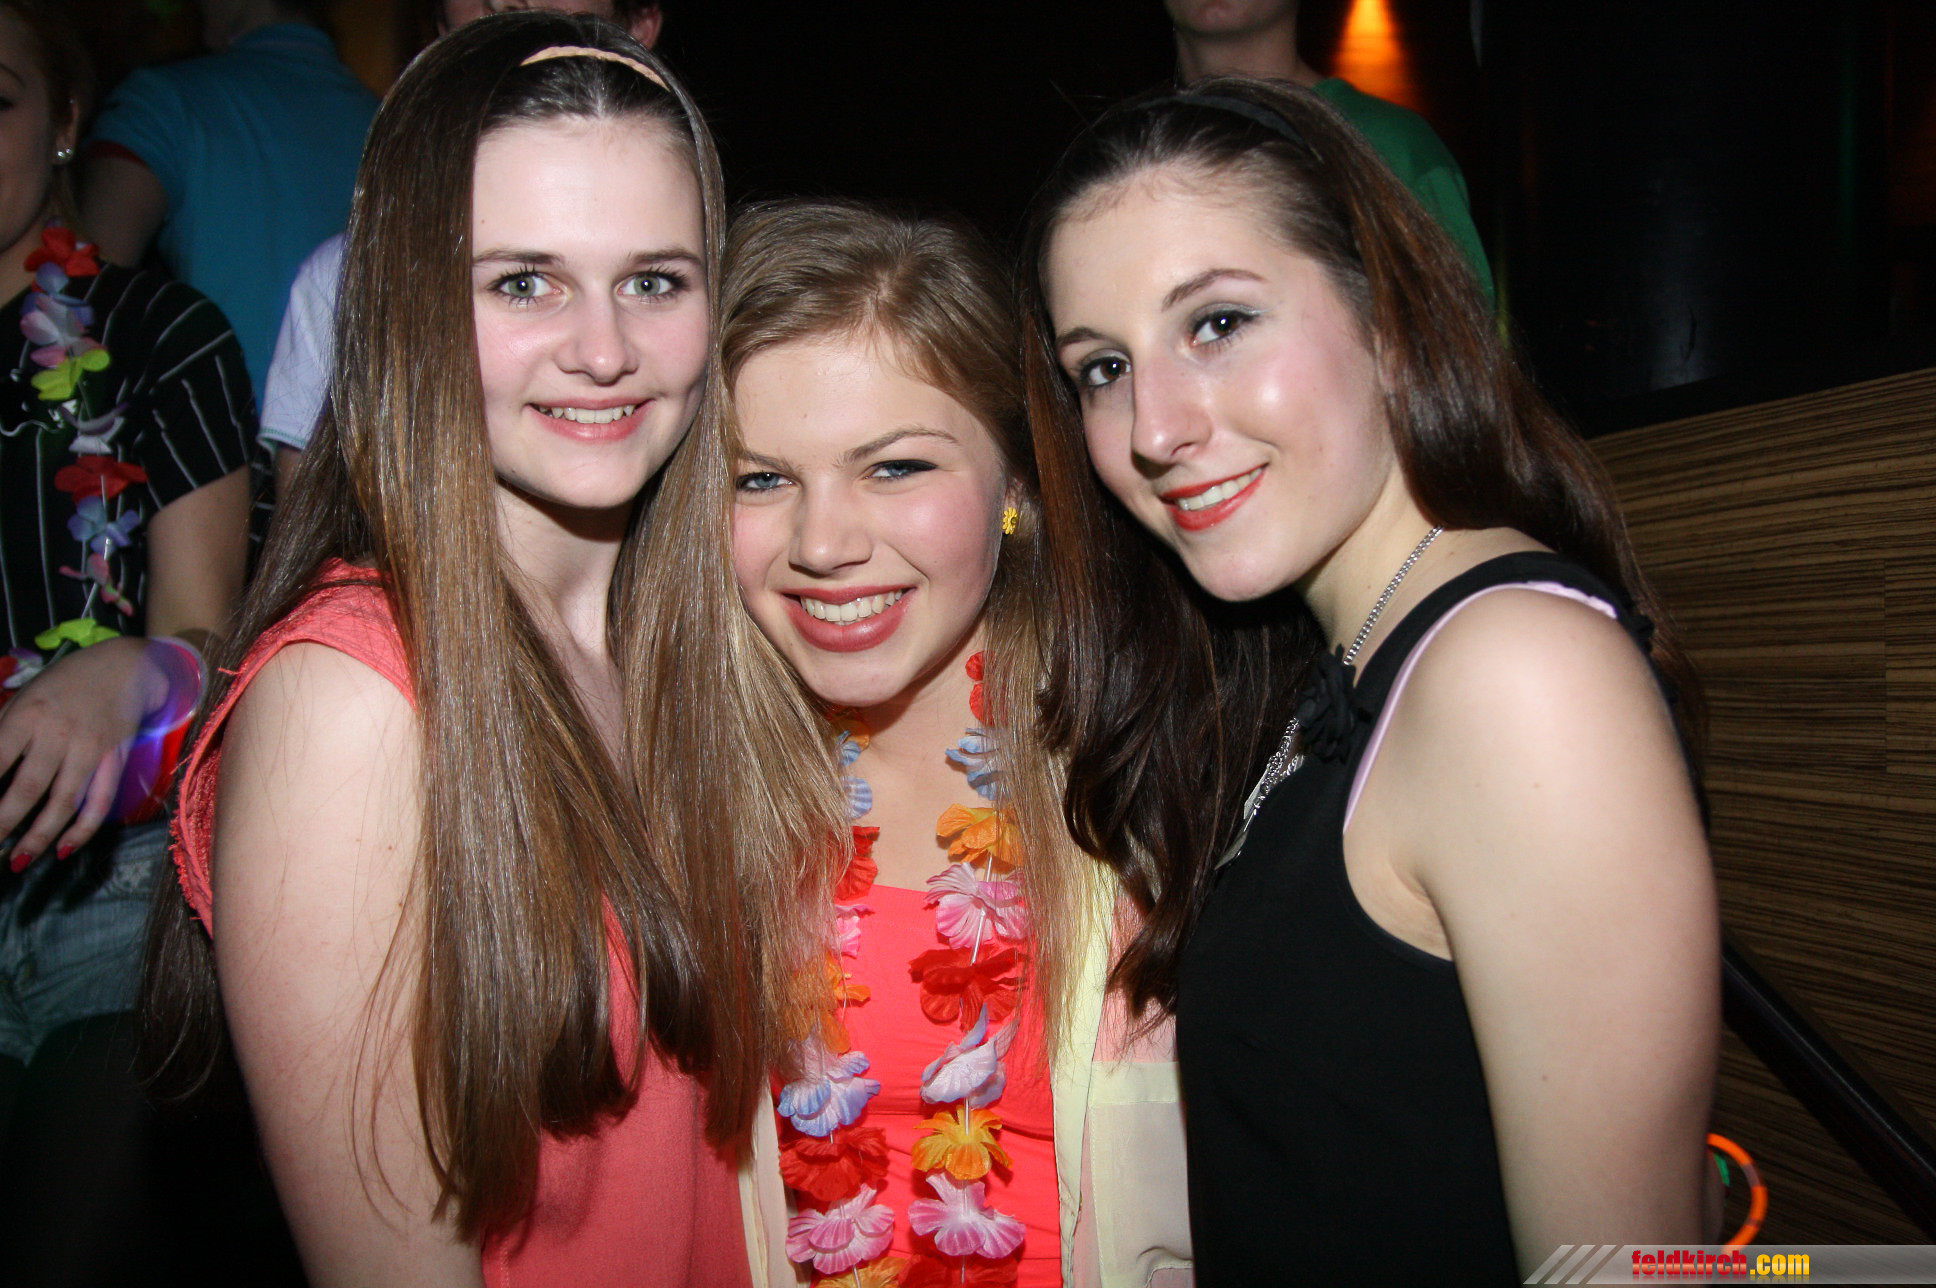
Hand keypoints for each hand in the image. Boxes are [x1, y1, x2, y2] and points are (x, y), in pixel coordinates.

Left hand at [0, 636, 167, 868]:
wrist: (126, 668)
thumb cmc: (63, 684)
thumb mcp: (24, 698)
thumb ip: (1, 731)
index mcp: (28, 715)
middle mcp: (58, 734)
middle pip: (27, 787)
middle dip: (3, 822)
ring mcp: (89, 750)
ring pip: (63, 802)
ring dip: (39, 836)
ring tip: (18, 862)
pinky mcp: (113, 760)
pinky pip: (99, 801)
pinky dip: (82, 829)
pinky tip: (63, 850)